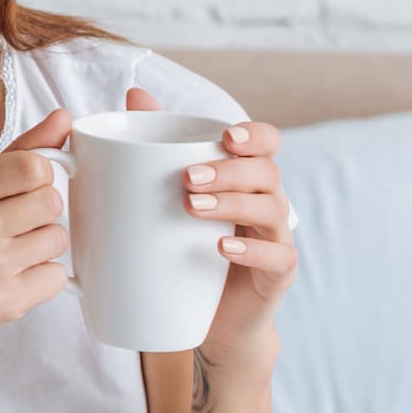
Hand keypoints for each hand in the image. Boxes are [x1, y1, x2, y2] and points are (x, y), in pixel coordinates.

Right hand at [0, 106, 79, 353]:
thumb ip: (19, 152)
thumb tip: (64, 118)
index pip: (33, 167)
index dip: (39, 177)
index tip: (26, 189)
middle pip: (51, 202)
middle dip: (43, 212)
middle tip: (19, 224)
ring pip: (58, 238)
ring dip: (44, 245)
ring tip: (15, 252)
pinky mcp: (3, 299)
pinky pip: (56, 275)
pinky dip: (44, 277)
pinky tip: (17, 276)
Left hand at [126, 85, 295, 366]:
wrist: (208, 319)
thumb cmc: (186, 248)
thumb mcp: (168, 197)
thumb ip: (154, 146)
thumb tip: (134, 93)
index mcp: (243, 177)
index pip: (265, 143)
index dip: (254, 134)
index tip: (225, 135)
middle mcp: (266, 201)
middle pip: (266, 171)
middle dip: (229, 170)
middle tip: (187, 177)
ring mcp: (275, 238)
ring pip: (272, 208)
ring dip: (233, 203)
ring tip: (192, 206)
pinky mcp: (276, 275)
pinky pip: (277, 257)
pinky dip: (250, 250)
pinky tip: (221, 248)